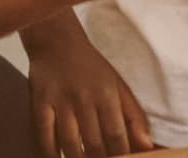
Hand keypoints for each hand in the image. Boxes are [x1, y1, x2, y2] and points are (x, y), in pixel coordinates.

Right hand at [25, 20, 155, 156]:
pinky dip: (49, 153)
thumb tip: (148, 144)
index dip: (120, 156)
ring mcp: (61, 101)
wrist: (57, 41)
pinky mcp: (40, 103)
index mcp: (107, 94)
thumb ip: (133, 116)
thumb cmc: (91, 68)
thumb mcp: (118, 86)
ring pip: (69, 143)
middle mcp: (85, 98)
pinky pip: (43, 135)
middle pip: (94, 143)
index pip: (116, 134)